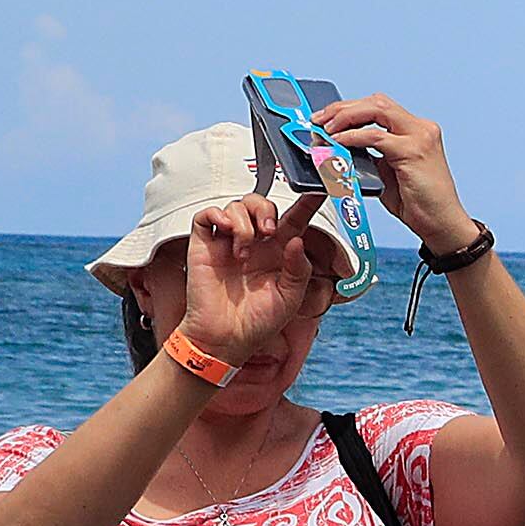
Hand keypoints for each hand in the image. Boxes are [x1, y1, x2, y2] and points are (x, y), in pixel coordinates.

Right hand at [180, 195, 329, 355]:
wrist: (225, 338)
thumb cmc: (258, 320)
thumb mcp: (290, 297)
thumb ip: (299, 268)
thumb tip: (298, 240)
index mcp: (278, 252)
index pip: (294, 218)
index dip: (306, 202)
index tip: (320, 188)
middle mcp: (254, 242)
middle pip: (261, 203)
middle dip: (267, 210)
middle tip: (269, 233)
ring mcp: (228, 242)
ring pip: (236, 206)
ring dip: (244, 223)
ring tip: (244, 253)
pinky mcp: (204, 245)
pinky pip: (207, 215)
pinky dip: (218, 216)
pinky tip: (227, 233)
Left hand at [316, 93, 478, 256]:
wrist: (443, 224)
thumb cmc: (419, 204)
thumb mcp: (388, 172)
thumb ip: (370, 156)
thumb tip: (339, 147)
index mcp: (417, 131)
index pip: (379, 107)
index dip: (350, 109)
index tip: (326, 118)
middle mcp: (422, 129)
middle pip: (376, 102)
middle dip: (342, 108)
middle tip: (319, 119)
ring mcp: (420, 137)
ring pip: (376, 110)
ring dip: (345, 117)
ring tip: (325, 128)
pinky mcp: (413, 151)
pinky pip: (375, 136)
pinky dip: (352, 136)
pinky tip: (338, 141)